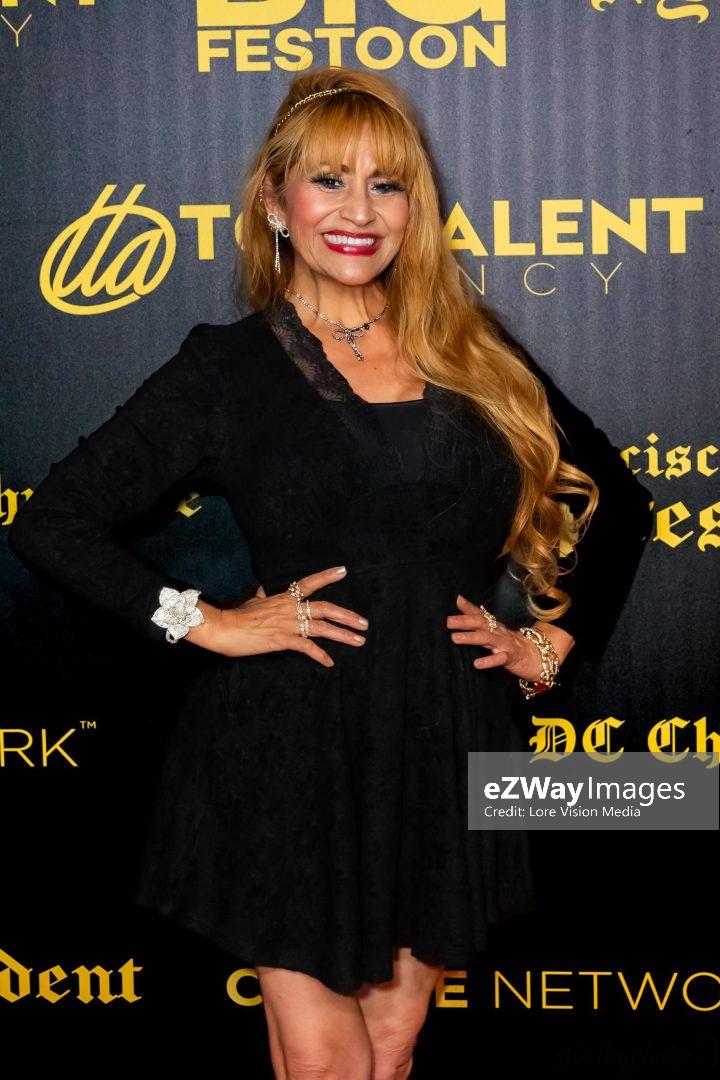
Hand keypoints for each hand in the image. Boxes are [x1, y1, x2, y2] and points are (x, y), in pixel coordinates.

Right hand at [191, 565, 367, 665]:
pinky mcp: (282, 640)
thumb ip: (260, 597)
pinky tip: (330, 662)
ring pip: (322, 627)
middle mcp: (290, 608)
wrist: (223, 627)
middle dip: (347, 615)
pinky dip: (320, 655)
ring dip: (343, 635)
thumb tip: (259, 590)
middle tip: (364, 623)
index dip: (327, 576)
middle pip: (325, 607)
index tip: (343, 571)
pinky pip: (307, 648)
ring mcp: (287, 624)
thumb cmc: (235, 616)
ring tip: (359, 640)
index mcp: (284, 598)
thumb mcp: (251, 602)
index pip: (309, 583)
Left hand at [447, 593, 546, 681]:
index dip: (467, 607)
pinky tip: (477, 664)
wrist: (535, 656)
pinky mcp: (511, 658)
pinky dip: (489, 661)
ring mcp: (505, 644)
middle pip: (481, 623)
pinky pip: (500, 659)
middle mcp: (498, 631)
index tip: (455, 599)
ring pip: (488, 638)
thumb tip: (459, 601)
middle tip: (447, 622)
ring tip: (455, 638)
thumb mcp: (494, 631)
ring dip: (471, 637)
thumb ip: (477, 618)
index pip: (479, 614)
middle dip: (464, 621)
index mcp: (494, 625)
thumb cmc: (509, 643)